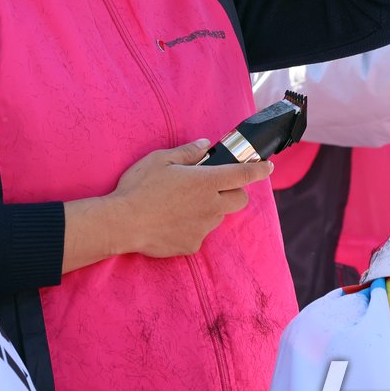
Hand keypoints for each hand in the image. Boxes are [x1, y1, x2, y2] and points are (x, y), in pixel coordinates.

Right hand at [109, 139, 271, 257]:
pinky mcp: (192, 245)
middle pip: (239, 200)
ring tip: (179, 205)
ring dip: (208, 209)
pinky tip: (170, 222)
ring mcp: (203, 228)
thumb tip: (204, 145)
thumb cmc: (139, 187)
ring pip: (217, 216)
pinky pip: (199, 233)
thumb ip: (187, 153)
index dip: (259, 169)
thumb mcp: (160, 160)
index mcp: (205, 182)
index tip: (267, 166)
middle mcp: (210, 206)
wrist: (122, 223)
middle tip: (211, 186)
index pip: (242, 174)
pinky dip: (191, 227)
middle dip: (233, 191)